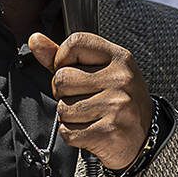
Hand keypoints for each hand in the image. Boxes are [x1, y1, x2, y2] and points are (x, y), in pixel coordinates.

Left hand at [29, 32, 153, 169]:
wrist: (143, 137)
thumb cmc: (117, 99)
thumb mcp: (98, 71)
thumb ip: (64, 56)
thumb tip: (34, 39)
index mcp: (119, 57)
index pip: (74, 43)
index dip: (62, 59)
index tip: (72, 71)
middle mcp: (121, 78)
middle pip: (62, 79)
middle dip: (64, 93)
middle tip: (83, 99)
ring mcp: (117, 105)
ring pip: (63, 108)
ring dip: (69, 117)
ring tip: (90, 116)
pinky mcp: (109, 131)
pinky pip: (69, 132)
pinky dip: (73, 135)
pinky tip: (90, 131)